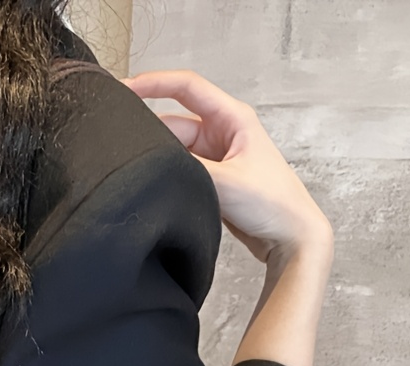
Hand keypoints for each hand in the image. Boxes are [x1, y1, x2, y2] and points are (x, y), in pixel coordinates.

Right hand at [119, 69, 332, 264]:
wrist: (290, 237)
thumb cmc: (273, 204)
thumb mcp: (225, 181)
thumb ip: (186, 169)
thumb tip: (149, 164)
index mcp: (233, 118)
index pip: (187, 88)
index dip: (154, 83)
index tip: (124, 88)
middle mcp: (222, 132)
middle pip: (174, 121)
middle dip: (148, 130)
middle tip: (119, 142)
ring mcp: (215, 156)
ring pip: (174, 148)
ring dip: (158, 158)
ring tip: (137, 170)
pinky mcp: (210, 179)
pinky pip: (180, 169)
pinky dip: (167, 175)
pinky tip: (152, 184)